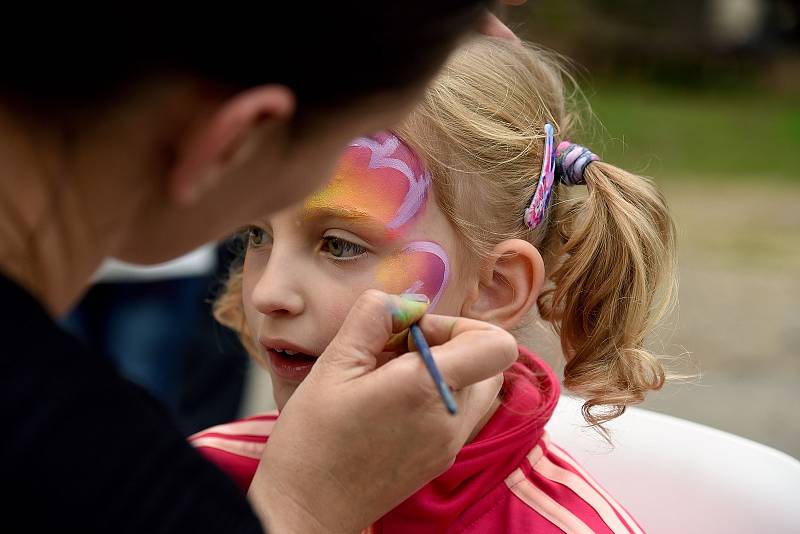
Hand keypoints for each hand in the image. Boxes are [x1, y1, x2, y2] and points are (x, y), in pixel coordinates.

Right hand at [249, 290, 517, 532]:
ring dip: (442, 371)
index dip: (461, 325)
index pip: (497, 345)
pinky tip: (387, 403)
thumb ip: (373, 318)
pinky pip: (456, 414)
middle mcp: (451, 420)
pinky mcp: (439, 460)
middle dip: (450, 345)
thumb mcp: (334, 364)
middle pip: (487, 363)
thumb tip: (404, 301)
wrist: (304, 511)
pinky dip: (433, 397)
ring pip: (473, 388)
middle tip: (398, 350)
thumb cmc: (313, 441)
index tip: (415, 331)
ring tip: (390, 376)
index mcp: (428, 390)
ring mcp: (449, 445)